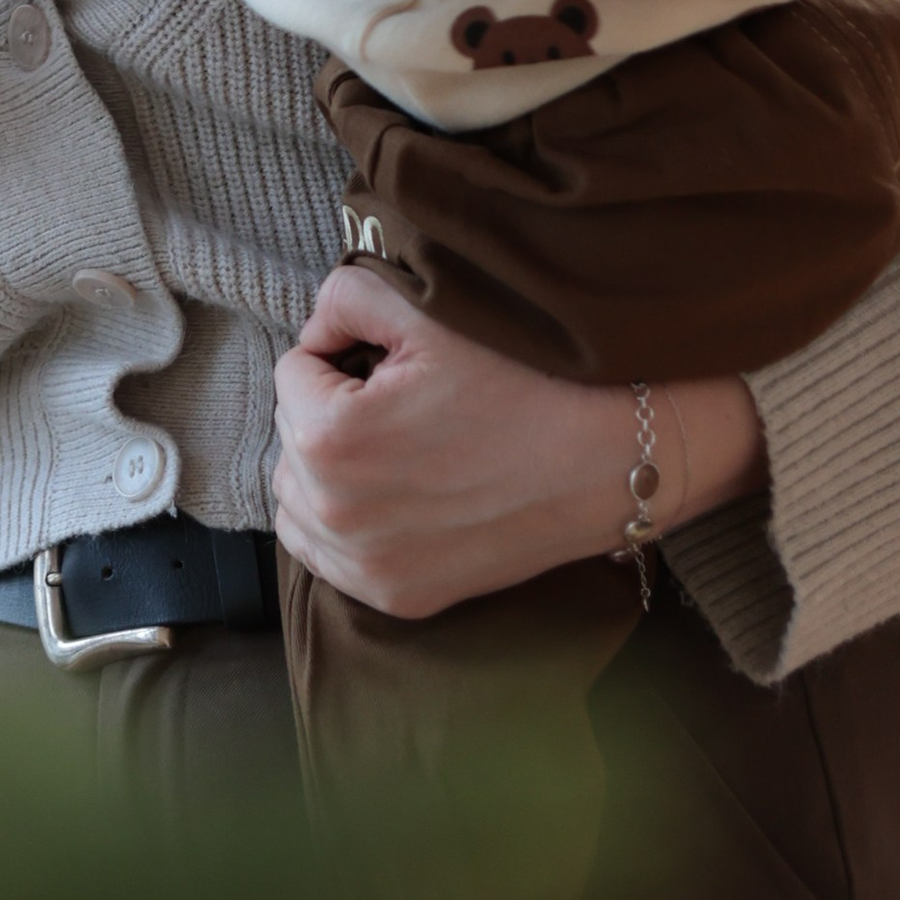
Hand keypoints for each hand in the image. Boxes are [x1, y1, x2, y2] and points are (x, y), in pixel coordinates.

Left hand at [272, 263, 767, 616]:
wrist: (609, 456)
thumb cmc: (521, 377)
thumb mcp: (424, 311)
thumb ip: (340, 300)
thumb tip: (315, 336)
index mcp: (332, 439)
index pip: (293, 370)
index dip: (344, 352)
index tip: (399, 361)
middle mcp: (339, 516)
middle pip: (290, 435)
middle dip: (330, 407)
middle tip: (402, 399)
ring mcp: (370, 569)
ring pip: (298, 499)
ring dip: (326, 466)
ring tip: (396, 441)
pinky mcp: (400, 599)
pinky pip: (327, 557)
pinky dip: (342, 522)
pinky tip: (394, 490)